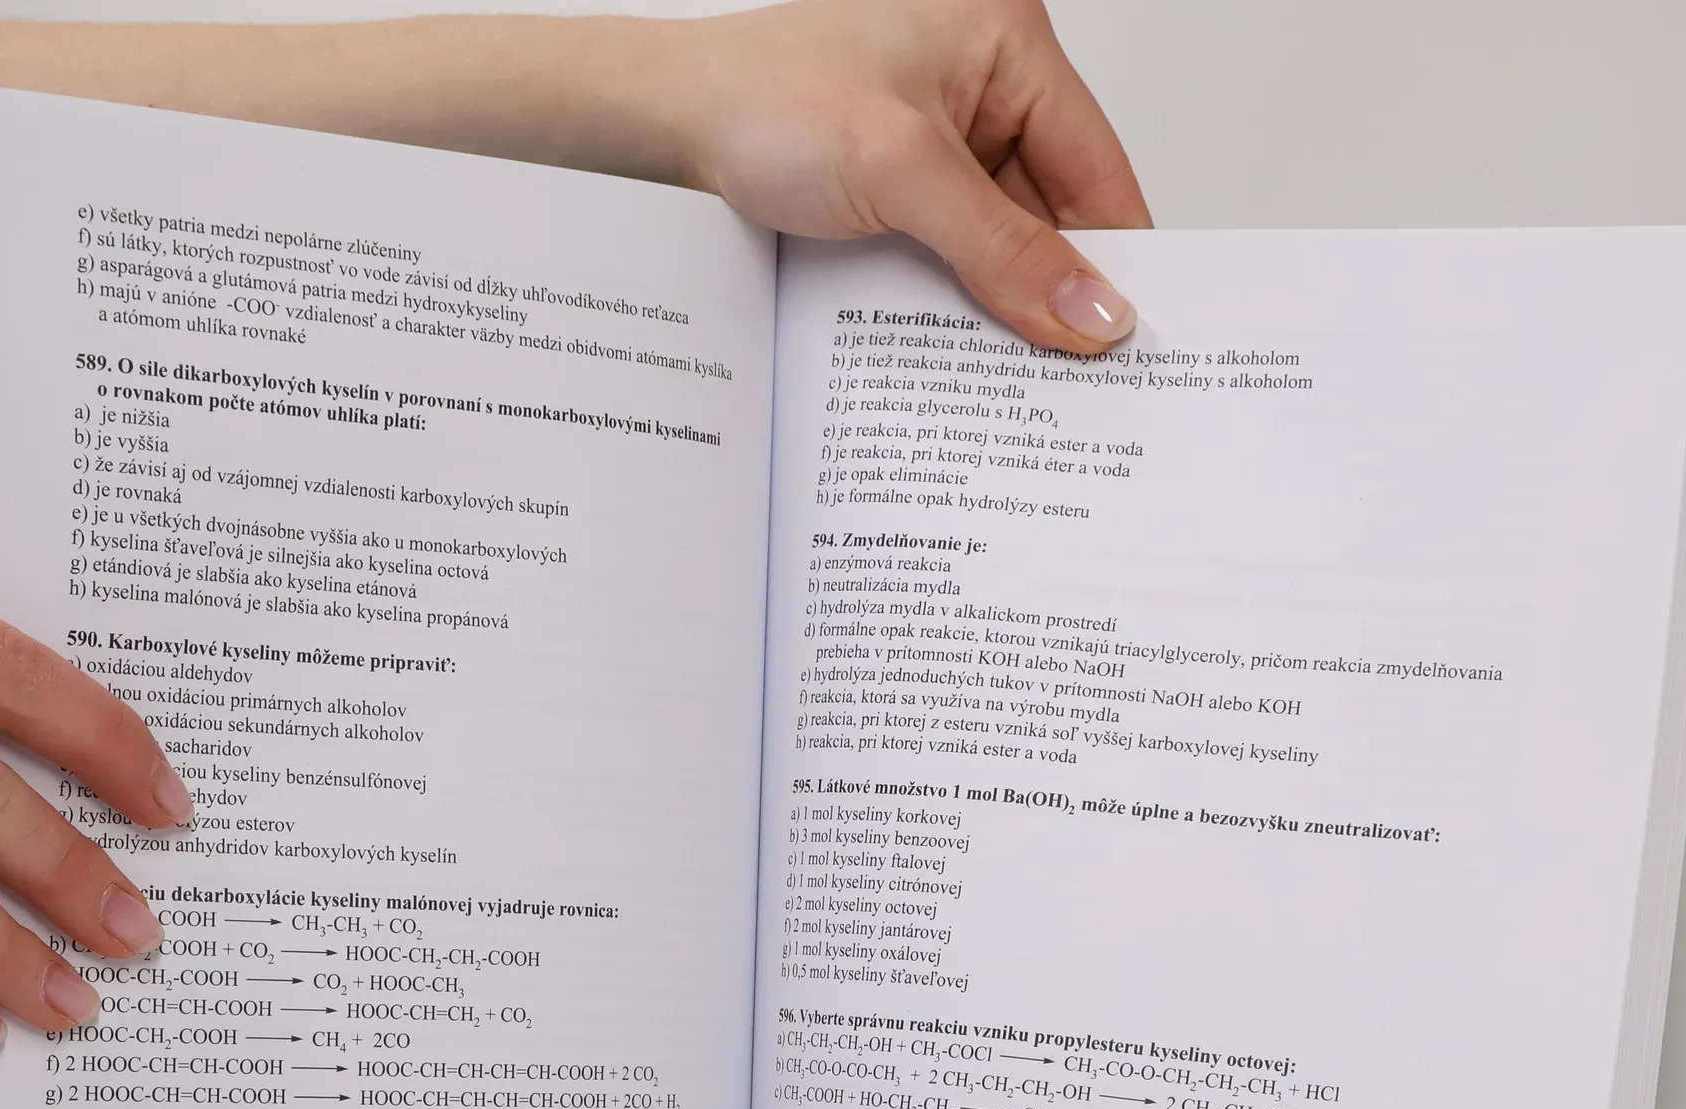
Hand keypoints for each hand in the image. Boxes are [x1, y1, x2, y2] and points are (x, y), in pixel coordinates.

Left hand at [0, 1, 1146, 354]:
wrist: (632, 135)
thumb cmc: (749, 103)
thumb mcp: (902, 173)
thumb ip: (1006, 252)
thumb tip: (1099, 322)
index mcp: (1004, 38)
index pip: (1098, 170)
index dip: (1120, 264)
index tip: (1143, 351)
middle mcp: (969, 86)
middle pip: (1048, 219)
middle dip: (1051, 305)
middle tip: (1078, 402)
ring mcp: (919, 147)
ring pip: (989, 252)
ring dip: (989, 323)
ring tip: (1010, 403)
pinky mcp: (872, 198)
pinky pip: (933, 266)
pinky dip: (938, 318)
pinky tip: (940, 375)